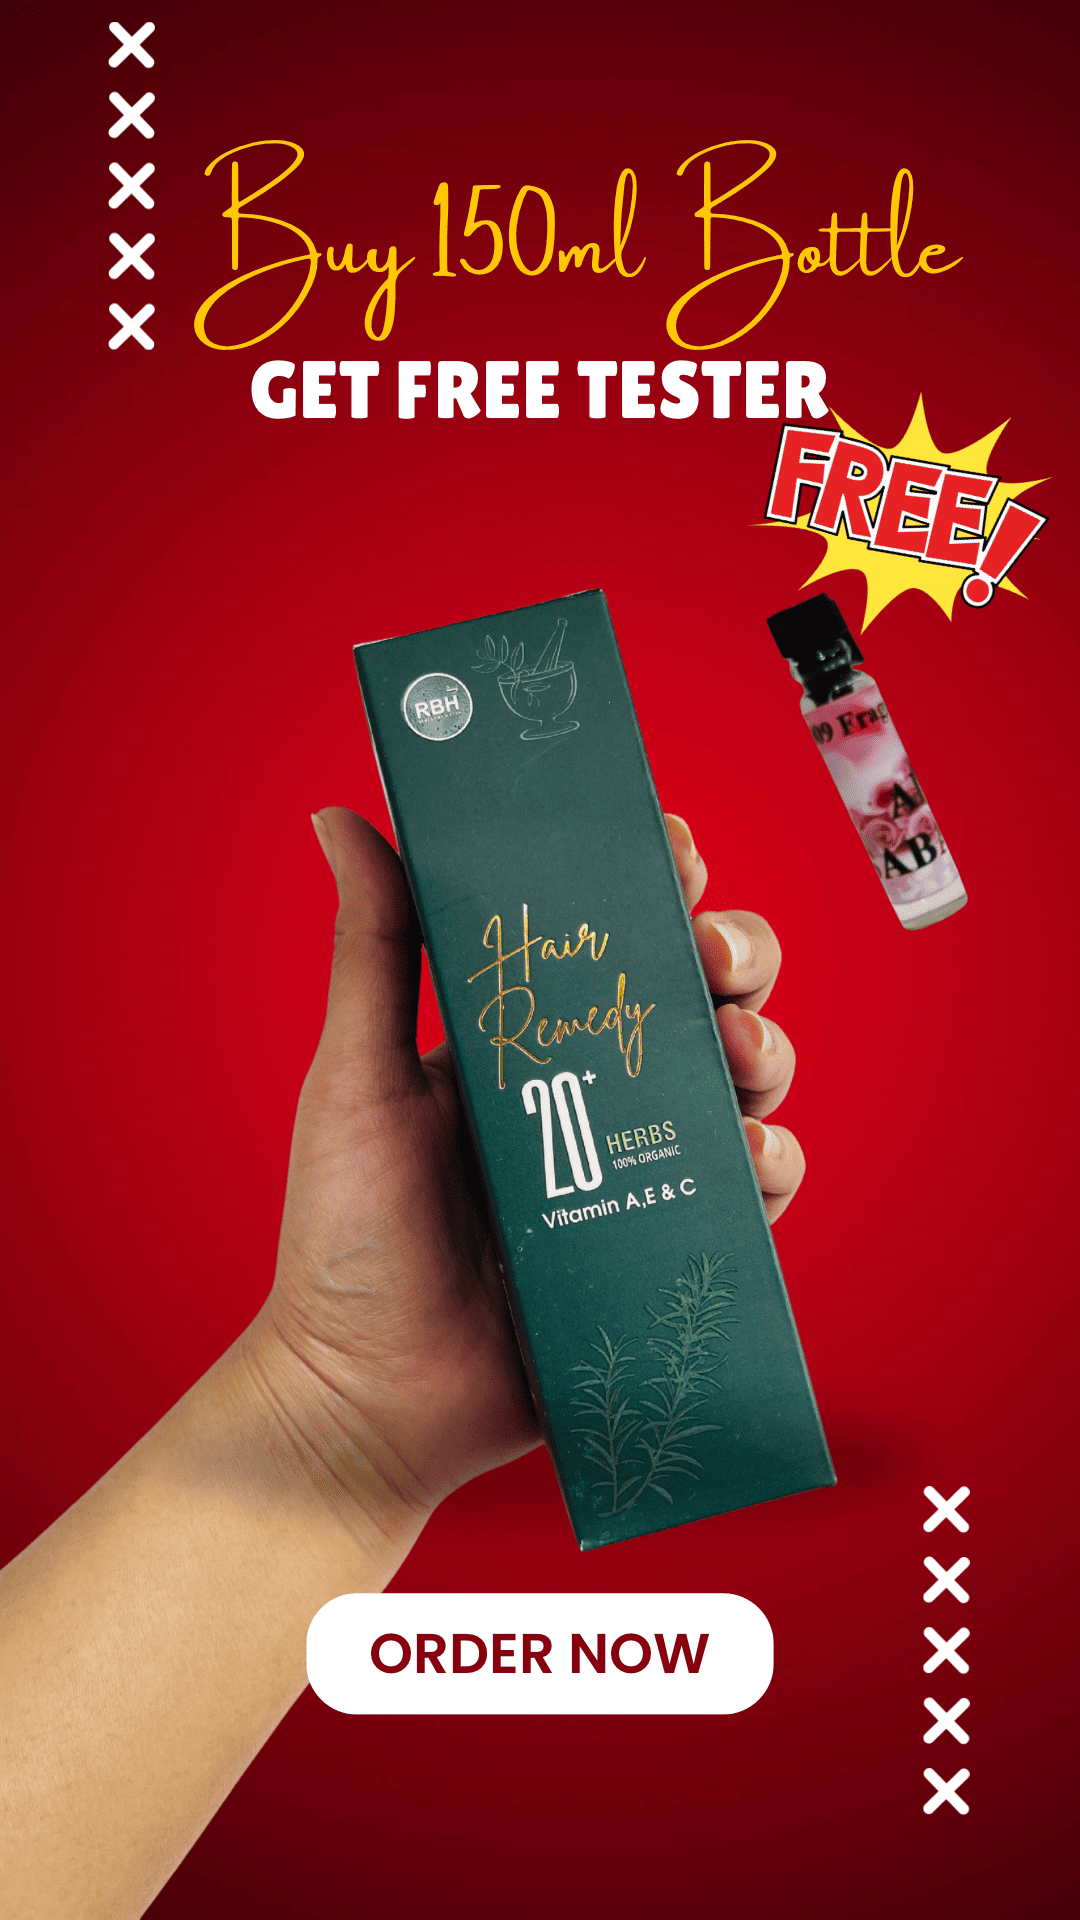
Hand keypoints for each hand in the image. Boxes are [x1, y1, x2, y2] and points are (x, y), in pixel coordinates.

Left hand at [244, 807, 805, 1535]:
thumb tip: (340, 816)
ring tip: (736, 1055)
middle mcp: (594, 1091)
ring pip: (744, 1080)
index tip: (671, 848)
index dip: (657, 881)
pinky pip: (753, 1196)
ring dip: (765, 1048)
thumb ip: (372, 949)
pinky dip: (773, 1165)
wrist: (373, 1397)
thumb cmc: (349, 1235)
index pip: (610, 933)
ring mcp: (638, 1168)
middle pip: (700, 993)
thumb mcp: (358, 1077)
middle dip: (735, 954)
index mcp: (528, 1037)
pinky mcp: (669, 1247)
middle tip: (712, 957)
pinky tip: (748, 1160)